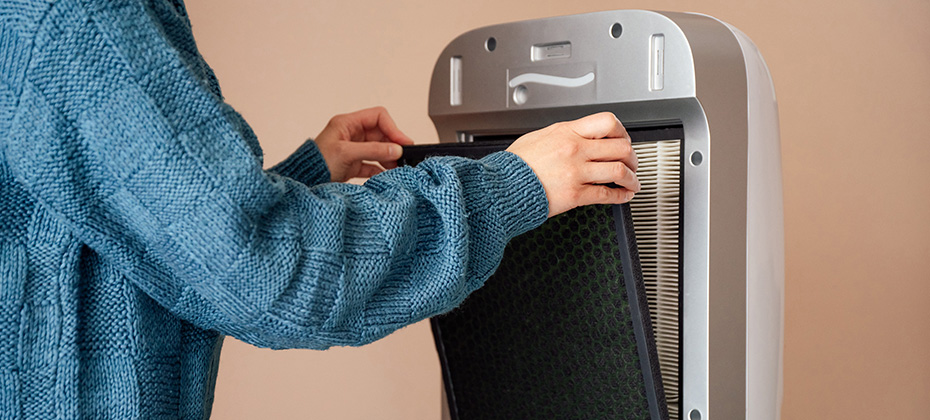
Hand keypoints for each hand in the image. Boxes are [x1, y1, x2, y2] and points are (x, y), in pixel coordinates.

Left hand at [314, 107, 414, 181]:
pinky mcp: (352, 164)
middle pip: (380, 134)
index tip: (402, 142)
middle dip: (392, 145)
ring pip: (378, 150)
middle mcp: (351, 134)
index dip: (392, 128)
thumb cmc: (316, 163)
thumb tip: (396, 149)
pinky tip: (386, 174)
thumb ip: (373, 150)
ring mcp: (353, 149)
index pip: (378, 117)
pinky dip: (380, 169)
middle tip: (404, 156)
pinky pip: (372, 164)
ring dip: (388, 158)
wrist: (303, 181)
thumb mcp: (346, 153)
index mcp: (347, 123)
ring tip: (398, 167)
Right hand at [506, 112, 639, 217]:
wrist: (502, 187)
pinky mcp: (575, 194)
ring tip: (632, 182)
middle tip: (632, 163)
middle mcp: (575, 150)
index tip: (624, 140)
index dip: (622, 132)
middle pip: (620, 147)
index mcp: (567, 132)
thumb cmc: (515, 165)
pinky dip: (620, 196)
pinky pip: (607, 194)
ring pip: (619, 171)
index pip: (608, 123)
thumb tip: (579, 136)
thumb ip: (563, 135)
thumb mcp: (539, 137)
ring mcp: (576, 172)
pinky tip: (622, 196)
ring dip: (632, 178)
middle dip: (632, 157)